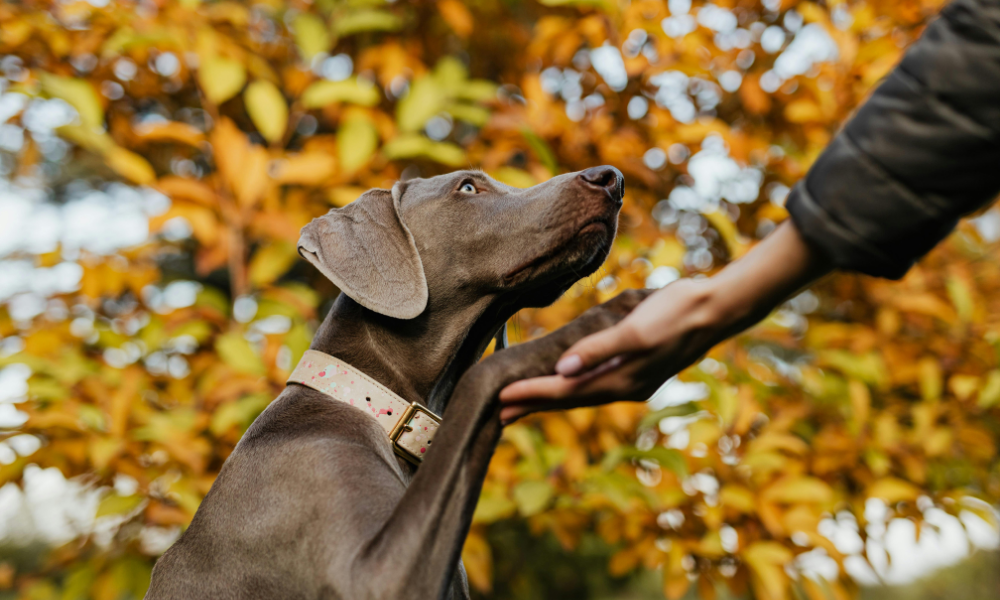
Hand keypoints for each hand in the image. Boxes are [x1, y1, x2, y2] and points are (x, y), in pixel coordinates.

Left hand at [498, 279, 733, 422]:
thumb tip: (562, 370)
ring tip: (520, 404)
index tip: (500, 397)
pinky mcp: (637, 368)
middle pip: (569, 400)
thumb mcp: (636, 329)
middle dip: (533, 405)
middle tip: (496, 413)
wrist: (717, 309)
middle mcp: (625, 386)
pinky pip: (594, 383)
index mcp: (623, 380)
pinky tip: (562, 383)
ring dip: (549, 399)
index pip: (566, 391)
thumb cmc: (677, 313)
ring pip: (581, 394)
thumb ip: (599, 349)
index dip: (532, 394)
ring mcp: (632, 380)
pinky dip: (572, 387)